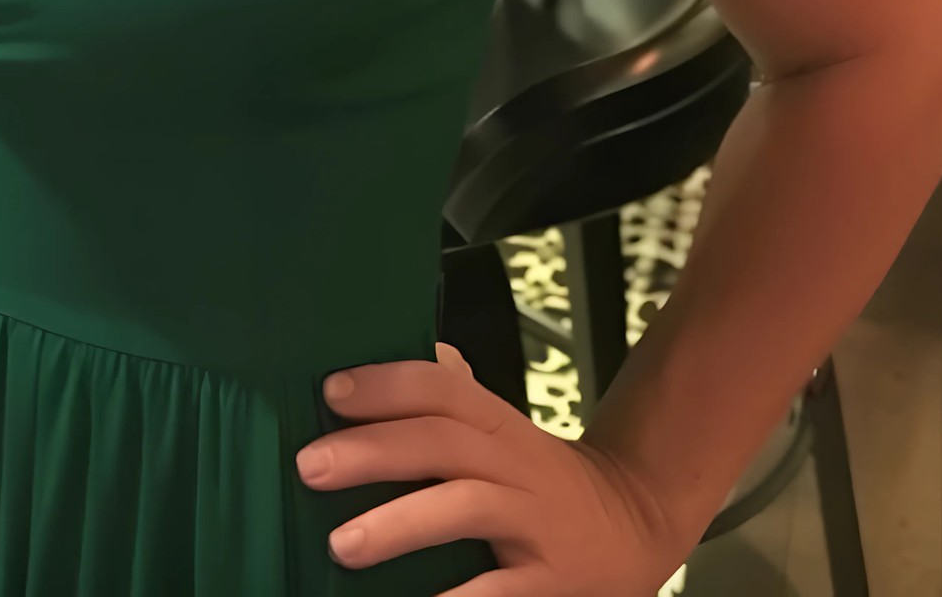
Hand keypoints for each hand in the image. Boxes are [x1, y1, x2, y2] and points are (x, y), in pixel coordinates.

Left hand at [298, 345, 682, 594]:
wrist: (631, 527)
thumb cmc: (539, 481)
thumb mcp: (499, 431)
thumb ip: (449, 398)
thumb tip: (373, 367)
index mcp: (496, 423)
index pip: (440, 388)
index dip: (386, 384)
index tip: (329, 392)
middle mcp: (514, 463)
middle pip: (442, 441)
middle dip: (373, 451)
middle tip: (310, 466)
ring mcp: (534, 521)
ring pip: (465, 507)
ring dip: (399, 524)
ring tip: (341, 544)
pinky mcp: (550, 582)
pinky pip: (498, 592)